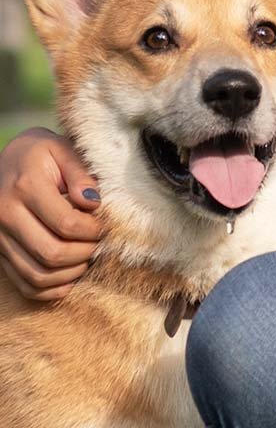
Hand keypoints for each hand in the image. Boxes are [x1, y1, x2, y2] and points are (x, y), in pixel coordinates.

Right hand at [0, 127, 103, 300]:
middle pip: (51, 253)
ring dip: (69, 274)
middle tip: (98, 244)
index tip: (103, 225)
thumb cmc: (41, 154)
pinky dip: (49, 289)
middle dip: (84, 254)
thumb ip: (81, 172)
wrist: (6, 161)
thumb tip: (93, 202)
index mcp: (25, 187)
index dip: (92, 230)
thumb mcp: (62, 149)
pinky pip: (23, 283)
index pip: (66, 223)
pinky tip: (69, 276)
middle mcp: (5, 215)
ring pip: (37, 275)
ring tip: (86, 258)